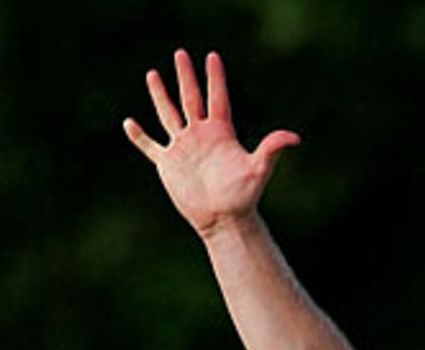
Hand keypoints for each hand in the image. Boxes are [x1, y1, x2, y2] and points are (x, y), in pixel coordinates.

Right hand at [123, 50, 298, 236]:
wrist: (224, 221)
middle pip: (191, 98)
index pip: (217, 97)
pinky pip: (150, 146)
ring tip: (154, 74)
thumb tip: (294, 137)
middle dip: (185, 76)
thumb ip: (271, 149)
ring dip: (160, 95)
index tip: (213, 57)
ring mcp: (183, 148)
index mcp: (221, 132)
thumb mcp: (258, 170)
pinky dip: (139, 136)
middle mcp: (200, 135)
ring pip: (168, 114)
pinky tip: (129, 123)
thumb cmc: (243, 197)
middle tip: (180, 53)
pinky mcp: (169, 164)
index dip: (215, 78)